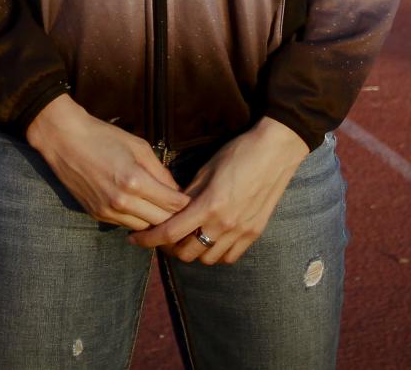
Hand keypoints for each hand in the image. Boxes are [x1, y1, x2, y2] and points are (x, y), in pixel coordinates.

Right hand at [24, 95, 188, 229]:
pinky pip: (126, 225)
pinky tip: (145, 212)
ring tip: (168, 215)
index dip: (187, 204)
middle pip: (161, 222)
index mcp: (134, 181)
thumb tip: (177, 191)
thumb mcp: (139, 147)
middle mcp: (121, 201)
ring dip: (157, 223)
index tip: (197, 201)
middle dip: (176, 218)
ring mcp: (108, 211)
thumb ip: (160, 172)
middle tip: (188, 214)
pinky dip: (138, 221)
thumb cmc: (104, 137)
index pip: (172, 204)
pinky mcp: (97, 215)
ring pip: (144, 229)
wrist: (64, 140)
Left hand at [130, 118, 308, 264]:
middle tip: (164, 236)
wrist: (276, 151)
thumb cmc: (238, 153)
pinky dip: (216, 253)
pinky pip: (230, 257)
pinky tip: (211, 240)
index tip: (135, 239)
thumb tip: (171, 208)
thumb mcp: (206, 169)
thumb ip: (188, 193)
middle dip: (170, 247)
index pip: (170, 233)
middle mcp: (224, 224)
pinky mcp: (255, 232)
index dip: (148, 239)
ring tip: (188, 238)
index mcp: (208, 205)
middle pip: (187, 253)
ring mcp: (241, 231)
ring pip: (208, 259)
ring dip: (193, 252)